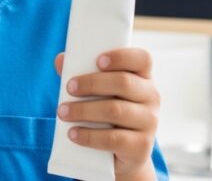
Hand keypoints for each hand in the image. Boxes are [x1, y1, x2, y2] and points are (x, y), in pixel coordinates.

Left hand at [54, 48, 160, 180]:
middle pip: (124, 82)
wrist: (118, 155)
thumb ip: (81, 73)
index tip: (98, 61)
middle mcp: (151, 97)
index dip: (122, 57)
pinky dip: (89, 136)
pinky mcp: (141, 146)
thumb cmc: (106, 114)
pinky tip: (73, 133)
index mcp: (142, 77)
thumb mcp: (98, 92)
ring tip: (63, 112)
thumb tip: (60, 60)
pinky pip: (114, 139)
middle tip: (69, 88)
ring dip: (84, 110)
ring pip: (116, 110)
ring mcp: (149, 122)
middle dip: (92, 83)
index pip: (142, 59)